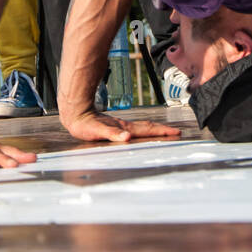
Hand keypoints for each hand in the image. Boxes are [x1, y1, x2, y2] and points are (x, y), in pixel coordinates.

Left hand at [61, 108, 181, 144]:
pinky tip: (143, 134)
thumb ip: (112, 134)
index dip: (161, 132)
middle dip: (162, 131)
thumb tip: (127, 137)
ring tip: (165, 132)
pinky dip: (142, 131)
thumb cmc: (85, 124)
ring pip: (141, 128)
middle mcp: (125, 127)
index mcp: (124, 128)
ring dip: (154, 130)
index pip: (147, 130)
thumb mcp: (97, 131)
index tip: (175, 133)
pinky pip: (132, 129)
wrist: (75, 114)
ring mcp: (120, 127)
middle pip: (147, 128)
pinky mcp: (115, 127)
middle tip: (176, 133)